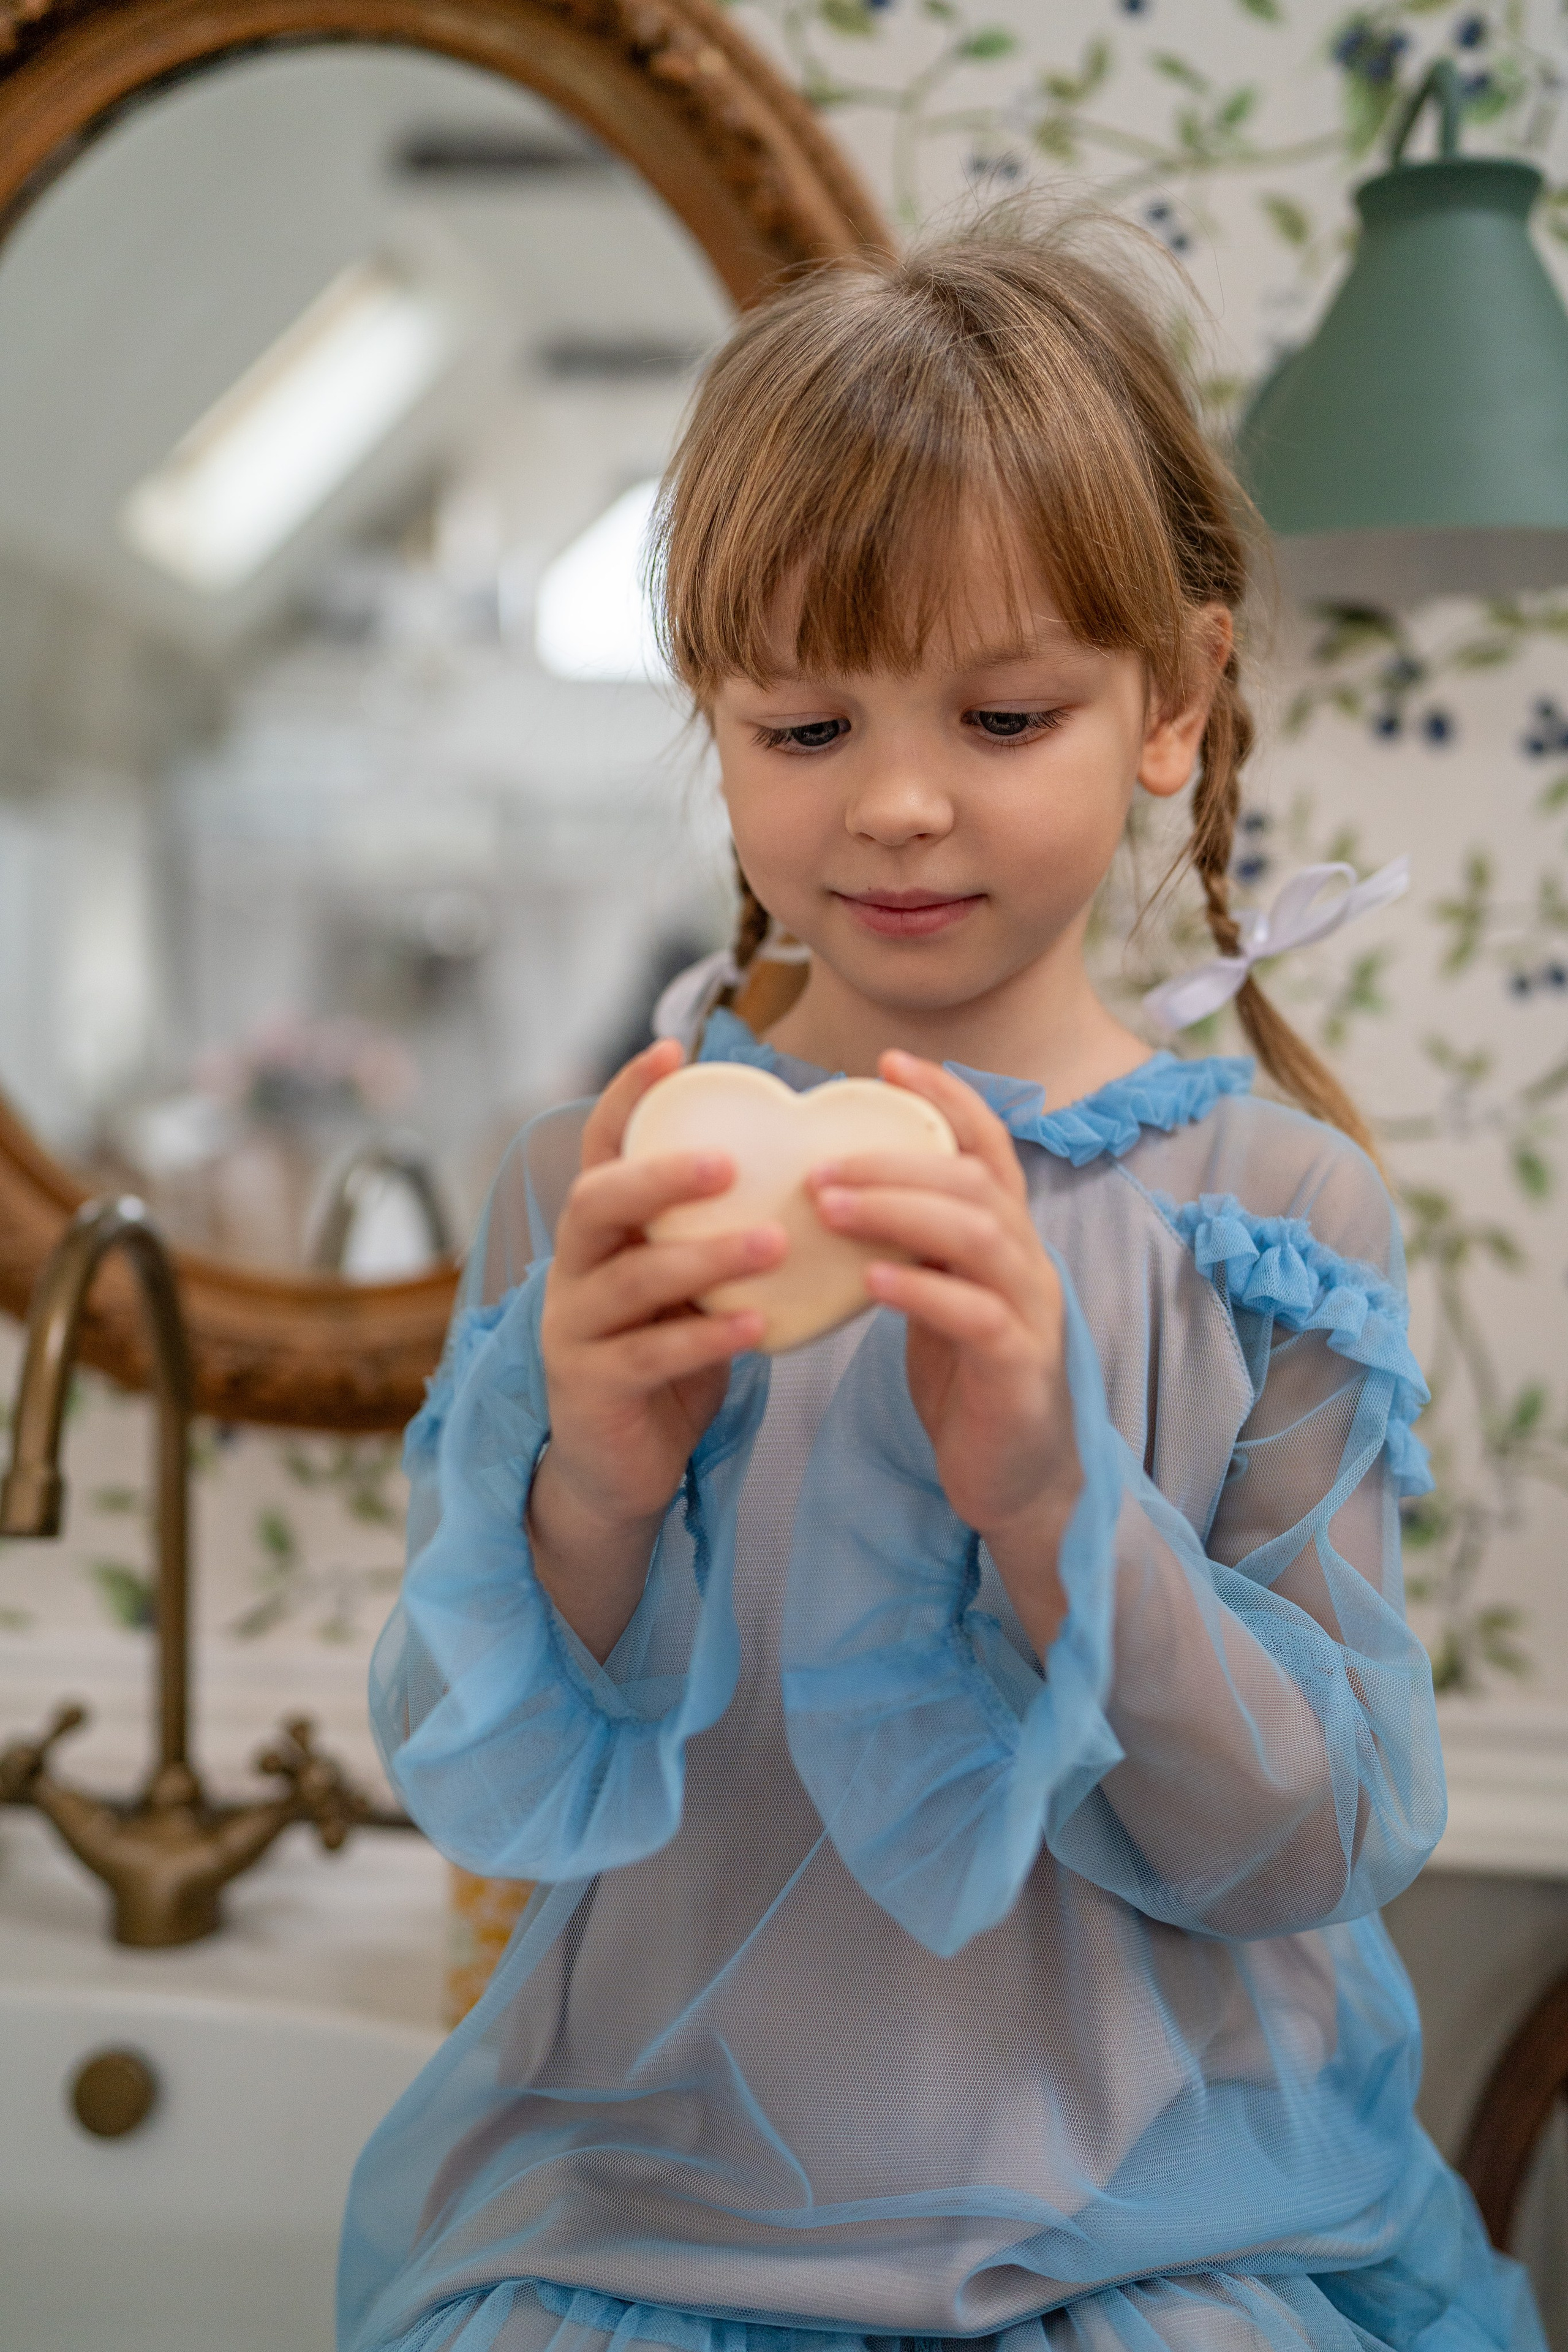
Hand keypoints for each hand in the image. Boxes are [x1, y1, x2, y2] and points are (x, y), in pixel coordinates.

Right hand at [528, 1038, 784, 1657]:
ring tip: (771, 1243)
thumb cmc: (669, 1359)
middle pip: (595, 1201)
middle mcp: (575, 1269)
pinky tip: (757, 1325)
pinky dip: (703, 1338)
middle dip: (659, 1175)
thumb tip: (811, 1165)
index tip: (672, 1049)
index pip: (602, 1148)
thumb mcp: (688, 1284)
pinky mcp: (591, 1388)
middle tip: (728, 1162)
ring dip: (702, 1256)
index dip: (630, 1097)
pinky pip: (647, 1355)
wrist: (620, 1469)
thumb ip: (717, 1230)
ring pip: (628, 1278)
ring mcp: (573, 1329)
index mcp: (600, 1232)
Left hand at [808, 1052, 1080, 1657]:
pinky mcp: (1019, 1369)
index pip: (986, 1145)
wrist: (1022, 1483)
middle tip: (820, 1159)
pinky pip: (974, 1314)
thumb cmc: (972, 1384)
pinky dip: (921, 1290)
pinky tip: (871, 1281)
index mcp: (1006, 1239)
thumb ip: (913, 1246)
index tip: (887, 1062)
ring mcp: (1030, 1313)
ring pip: (977, 1233)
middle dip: (896, 1158)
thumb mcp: (940, 1298)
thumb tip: (838, 1191)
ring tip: (830, 1203)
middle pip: (973, 1180)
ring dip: (899, 1210)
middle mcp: (1027, 1263)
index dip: (945, 1097)